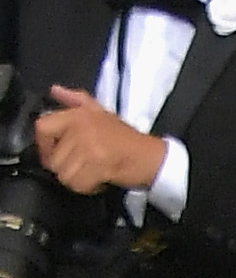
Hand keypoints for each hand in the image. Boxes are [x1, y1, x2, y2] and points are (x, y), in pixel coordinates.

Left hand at [33, 87, 166, 195]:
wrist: (151, 157)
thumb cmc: (126, 137)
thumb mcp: (100, 111)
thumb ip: (76, 99)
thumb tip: (54, 90)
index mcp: (77, 114)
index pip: (41, 128)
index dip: (44, 146)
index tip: (55, 154)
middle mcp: (80, 128)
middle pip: (53, 160)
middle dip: (66, 168)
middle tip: (83, 166)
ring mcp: (89, 147)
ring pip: (64, 174)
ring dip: (77, 179)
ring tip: (92, 172)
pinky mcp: (98, 166)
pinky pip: (78, 184)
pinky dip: (87, 187)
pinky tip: (98, 179)